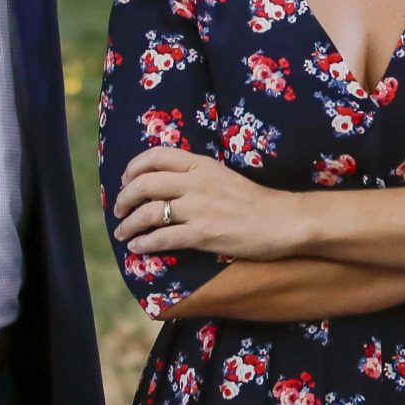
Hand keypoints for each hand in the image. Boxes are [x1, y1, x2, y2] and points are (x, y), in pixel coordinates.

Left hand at [114, 147, 299, 259]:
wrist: (284, 220)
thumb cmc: (257, 201)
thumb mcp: (224, 176)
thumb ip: (198, 176)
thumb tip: (168, 185)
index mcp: (202, 164)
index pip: (155, 156)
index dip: (133, 168)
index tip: (126, 181)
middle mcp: (196, 182)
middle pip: (144, 184)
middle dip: (124, 198)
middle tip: (119, 210)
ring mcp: (198, 208)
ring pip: (148, 212)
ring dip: (128, 224)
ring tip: (123, 233)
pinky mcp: (203, 234)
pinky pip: (163, 238)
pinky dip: (145, 243)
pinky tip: (138, 248)